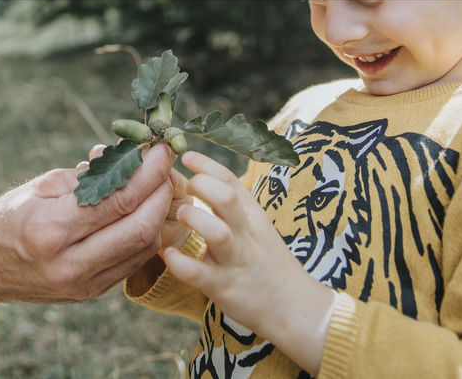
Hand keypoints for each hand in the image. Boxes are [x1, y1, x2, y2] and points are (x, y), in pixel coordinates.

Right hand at [0, 142, 174, 302]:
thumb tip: (131, 159)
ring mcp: (82, 285)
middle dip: (162, 193)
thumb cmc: (7, 217)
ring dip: (158, 213)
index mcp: (51, 230)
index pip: (118, 201)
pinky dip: (146, 233)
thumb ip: (89, 177)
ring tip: (157, 184)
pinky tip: (144, 211)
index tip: (161, 150)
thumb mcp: (42, 186)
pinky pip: (132, 261)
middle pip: (140, 228)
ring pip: (143, 247)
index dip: (148, 173)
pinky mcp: (90, 293)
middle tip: (166, 165)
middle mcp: (69, 264)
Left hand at [162, 151, 334, 373]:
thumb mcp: (255, 227)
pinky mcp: (224, 288)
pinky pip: (198, 273)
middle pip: (226, 197)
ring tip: (180, 216)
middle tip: (185, 188)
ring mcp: (235, 261)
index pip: (230, 180)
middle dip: (200, 185)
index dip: (207, 164)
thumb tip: (196, 181)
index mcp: (252, 215)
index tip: (187, 155)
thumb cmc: (266, 262)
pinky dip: (179, 262)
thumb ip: (230, 207)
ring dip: (193, 219)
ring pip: (216, 232)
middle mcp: (245, 233)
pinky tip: (168, 254)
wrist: (294, 306)